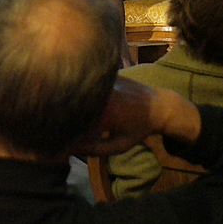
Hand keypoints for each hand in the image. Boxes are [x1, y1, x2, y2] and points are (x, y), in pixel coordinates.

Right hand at [73, 76, 199, 156]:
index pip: (77, 122)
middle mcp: (105, 94)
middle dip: (69, 115)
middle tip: (63, 124)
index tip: (63, 137)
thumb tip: (70, 147)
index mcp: (107, 113)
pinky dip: (87, 92)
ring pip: (84, 92)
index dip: (67, 130)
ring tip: (72, 112)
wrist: (159, 106)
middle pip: (77, 103)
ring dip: (77, 102)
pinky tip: (83, 98)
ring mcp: (108, 82)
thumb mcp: (120, 144)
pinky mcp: (110, 75)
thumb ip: (95, 148)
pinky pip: (93, 85)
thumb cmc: (139, 128)